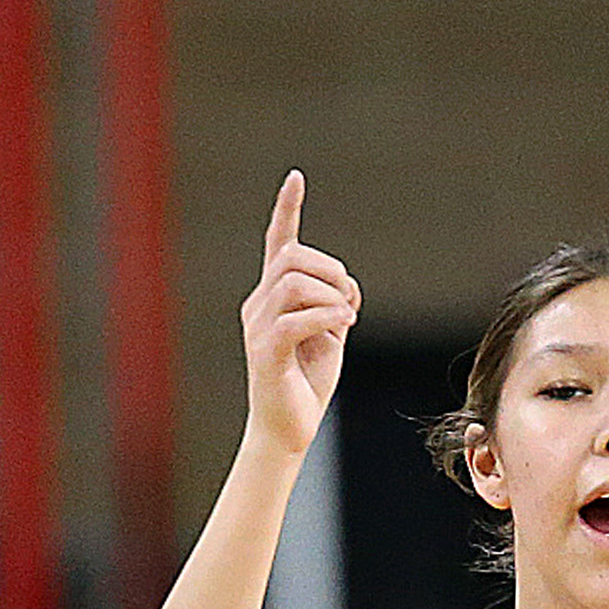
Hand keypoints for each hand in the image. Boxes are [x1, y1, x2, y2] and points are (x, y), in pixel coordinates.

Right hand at [241, 172, 359, 454]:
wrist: (289, 430)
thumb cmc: (306, 383)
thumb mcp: (330, 334)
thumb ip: (336, 303)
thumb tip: (347, 287)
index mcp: (272, 297)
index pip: (278, 243)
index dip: (287, 209)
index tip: (296, 178)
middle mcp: (258, 305)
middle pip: (292, 258)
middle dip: (330, 270)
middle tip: (350, 301)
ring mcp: (258, 328)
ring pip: (293, 282)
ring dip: (330, 294)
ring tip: (346, 318)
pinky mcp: (264, 353)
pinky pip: (295, 319)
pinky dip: (326, 316)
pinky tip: (344, 326)